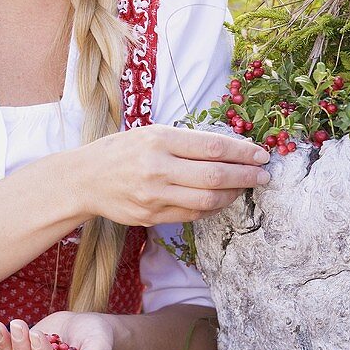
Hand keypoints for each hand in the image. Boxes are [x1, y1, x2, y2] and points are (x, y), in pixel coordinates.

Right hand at [75, 123, 270, 226]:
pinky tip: (222, 199)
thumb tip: (230, 150)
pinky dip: (213, 207)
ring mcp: (155, 195)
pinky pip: (193, 215)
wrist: (85, 179)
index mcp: (160, 140)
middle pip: (216, 175)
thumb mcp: (151, 133)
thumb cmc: (121, 151)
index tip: (262, 154)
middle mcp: (158, 168)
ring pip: (208, 200)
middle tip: (264, 175)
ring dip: (233, 194)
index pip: (213, 147)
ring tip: (245, 188)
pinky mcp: (152, 216)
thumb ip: (186, 142)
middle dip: (246, 175)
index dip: (243, 152)